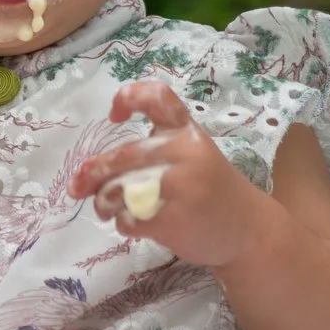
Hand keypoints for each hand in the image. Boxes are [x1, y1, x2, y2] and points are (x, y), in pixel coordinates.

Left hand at [68, 83, 279, 267]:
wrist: (250, 232)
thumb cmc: (211, 192)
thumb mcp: (191, 157)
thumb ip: (147, 155)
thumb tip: (85, 172)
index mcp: (188, 132)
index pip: (158, 98)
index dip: (129, 98)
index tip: (114, 116)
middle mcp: (185, 152)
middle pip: (122, 155)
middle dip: (92, 173)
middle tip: (79, 186)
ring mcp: (181, 186)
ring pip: (118, 189)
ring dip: (103, 202)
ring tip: (106, 209)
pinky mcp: (174, 219)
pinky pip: (127, 219)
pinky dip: (123, 224)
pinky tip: (135, 225)